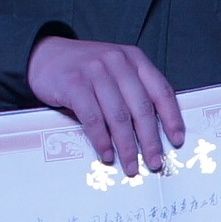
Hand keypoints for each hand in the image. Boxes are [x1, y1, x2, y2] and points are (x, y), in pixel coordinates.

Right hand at [29, 36, 181, 175]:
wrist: (44, 55)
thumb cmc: (86, 69)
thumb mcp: (116, 70)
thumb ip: (133, 91)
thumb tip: (153, 133)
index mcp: (135, 59)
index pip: (161, 91)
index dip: (171, 118)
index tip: (177, 140)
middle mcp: (118, 63)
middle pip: (141, 108)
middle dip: (150, 140)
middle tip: (155, 163)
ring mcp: (95, 72)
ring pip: (118, 116)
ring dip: (126, 146)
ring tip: (131, 166)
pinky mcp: (74, 84)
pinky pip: (93, 118)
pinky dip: (101, 140)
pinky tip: (106, 155)